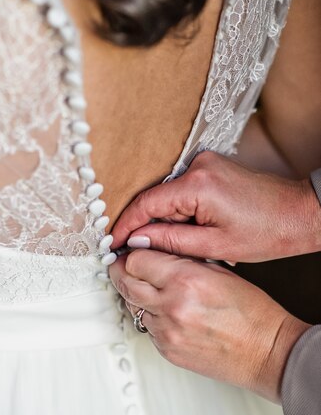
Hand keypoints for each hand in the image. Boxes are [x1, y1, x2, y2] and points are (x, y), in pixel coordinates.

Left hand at [109, 250, 309, 401]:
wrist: (266, 351)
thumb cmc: (251, 311)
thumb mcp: (218, 270)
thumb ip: (182, 260)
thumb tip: (153, 251)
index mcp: (185, 279)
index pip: (135, 260)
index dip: (132, 254)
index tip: (134, 252)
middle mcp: (171, 305)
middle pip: (125, 282)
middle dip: (122, 271)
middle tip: (124, 266)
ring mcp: (166, 331)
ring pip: (132, 306)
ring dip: (137, 295)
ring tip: (155, 290)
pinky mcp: (166, 350)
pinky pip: (146, 327)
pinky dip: (151, 317)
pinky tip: (170, 312)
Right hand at [111, 151, 320, 262]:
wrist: (300, 213)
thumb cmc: (267, 233)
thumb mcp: (215, 245)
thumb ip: (171, 241)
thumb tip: (137, 239)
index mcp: (198, 185)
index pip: (146, 203)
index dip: (126, 225)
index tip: (113, 243)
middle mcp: (198, 166)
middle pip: (155, 198)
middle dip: (145, 225)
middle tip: (136, 251)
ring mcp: (205, 163)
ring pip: (168, 194)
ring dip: (163, 219)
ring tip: (169, 245)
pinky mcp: (211, 167)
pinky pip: (181, 189)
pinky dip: (177, 210)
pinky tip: (185, 230)